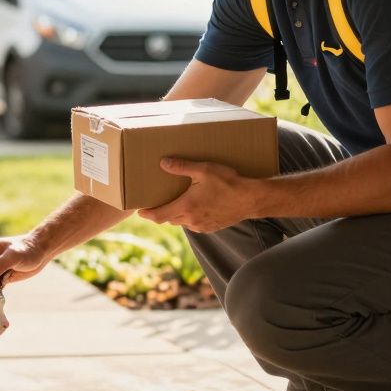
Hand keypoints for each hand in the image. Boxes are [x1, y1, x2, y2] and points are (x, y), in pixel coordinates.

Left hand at [136, 158, 262, 232]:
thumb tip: (163, 163)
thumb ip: (182, 167)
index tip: (139, 212)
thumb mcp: (204, 170)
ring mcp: (202, 226)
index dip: (147, 214)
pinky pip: (194, 225)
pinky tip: (195, 207)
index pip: (159, 215)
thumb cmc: (228, 183)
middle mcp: (191, 220)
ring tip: (176, 202)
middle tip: (156, 203)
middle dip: (161, 212)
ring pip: (182, 222)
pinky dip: (189, 217)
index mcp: (186, 207)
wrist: (251, 199)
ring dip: (176, 214)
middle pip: (169, 219)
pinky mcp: (212, 227)